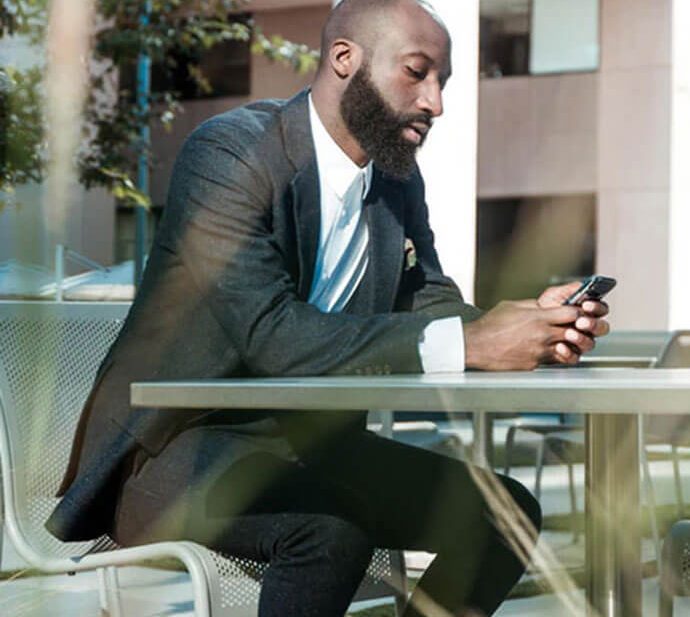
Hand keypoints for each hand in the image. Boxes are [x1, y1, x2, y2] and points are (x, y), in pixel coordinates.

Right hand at [464, 300, 581, 370]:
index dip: (577, 312)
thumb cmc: (490, 326)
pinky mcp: (534, 364)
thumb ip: (533, 306)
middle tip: (573, 327)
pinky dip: (551, 354)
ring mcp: (540, 352)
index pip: (572, 313)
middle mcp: (543, 335)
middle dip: (576, 329)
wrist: (477, 346)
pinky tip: (543, 349)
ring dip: (566, 344)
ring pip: (567, 348)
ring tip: (559, 339)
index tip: (575, 312)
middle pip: (575, 332)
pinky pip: (552, 359)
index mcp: (539, 318)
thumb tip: (545, 305)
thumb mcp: (512, 306)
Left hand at [537, 282, 610, 362]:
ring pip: (590, 344)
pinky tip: (560, 346)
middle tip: (581, 322)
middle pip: (601, 328)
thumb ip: (572, 289)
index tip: (586, 304)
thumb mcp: (556, 294)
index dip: (596, 307)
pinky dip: (568, 353)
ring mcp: (580, 342)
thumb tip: (585, 286)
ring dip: (581, 339)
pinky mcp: (569, 354)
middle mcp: (587, 328)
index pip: (601, 309)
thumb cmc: (544, 308)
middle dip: (593, 324)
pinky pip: (574, 357)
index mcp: (588, 312)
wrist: (527, 323)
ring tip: (570, 333)